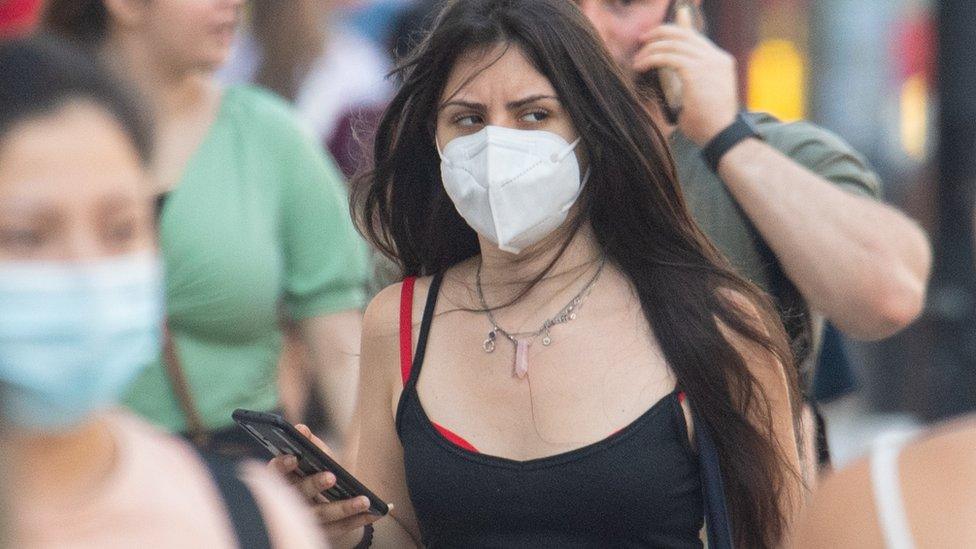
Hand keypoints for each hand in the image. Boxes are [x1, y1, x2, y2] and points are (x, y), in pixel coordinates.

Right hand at [269, 424, 382, 541]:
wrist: (324, 505)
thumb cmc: (317, 474)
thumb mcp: (315, 458)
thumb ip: (311, 444)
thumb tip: (301, 428)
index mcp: (284, 480)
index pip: (275, 473)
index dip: (282, 466)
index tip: (294, 458)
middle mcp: (292, 502)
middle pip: (300, 494)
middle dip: (315, 484)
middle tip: (331, 476)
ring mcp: (307, 520)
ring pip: (323, 515)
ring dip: (345, 508)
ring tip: (365, 500)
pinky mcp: (323, 532)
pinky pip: (342, 527)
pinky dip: (360, 520)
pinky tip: (376, 513)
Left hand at [633, 14, 738, 145]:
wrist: (720, 136)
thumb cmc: (707, 124)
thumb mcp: (699, 95)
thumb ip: (688, 79)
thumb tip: (667, 70)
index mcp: (721, 61)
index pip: (694, 37)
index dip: (672, 33)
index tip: (654, 39)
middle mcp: (717, 58)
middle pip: (683, 34)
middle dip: (660, 33)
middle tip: (642, 40)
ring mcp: (709, 62)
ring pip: (673, 44)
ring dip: (651, 49)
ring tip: (637, 60)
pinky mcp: (696, 71)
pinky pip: (667, 57)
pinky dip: (650, 59)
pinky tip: (640, 66)